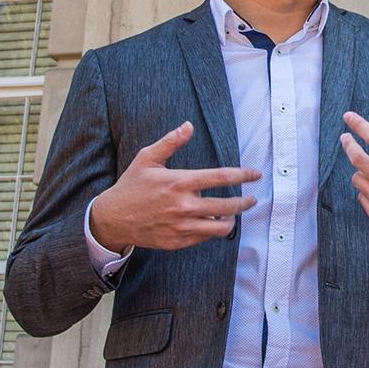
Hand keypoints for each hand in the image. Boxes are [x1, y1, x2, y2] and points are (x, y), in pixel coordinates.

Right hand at [89, 122, 259, 251]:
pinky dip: (211, 230)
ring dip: (231, 220)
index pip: (221, 177)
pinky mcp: (177, 242)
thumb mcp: (147, 158)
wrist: (112, 219)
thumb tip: (188, 126)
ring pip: (220, 227)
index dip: (243, 175)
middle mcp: (183, 205)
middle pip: (228, 206)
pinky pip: (204, 238)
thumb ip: (170, 142)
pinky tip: (210, 222)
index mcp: (179, 182)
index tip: (256, 175)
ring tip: (232, 214)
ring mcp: (181, 226)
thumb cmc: (132, 186)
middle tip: (251, 199)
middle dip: (245, 203)